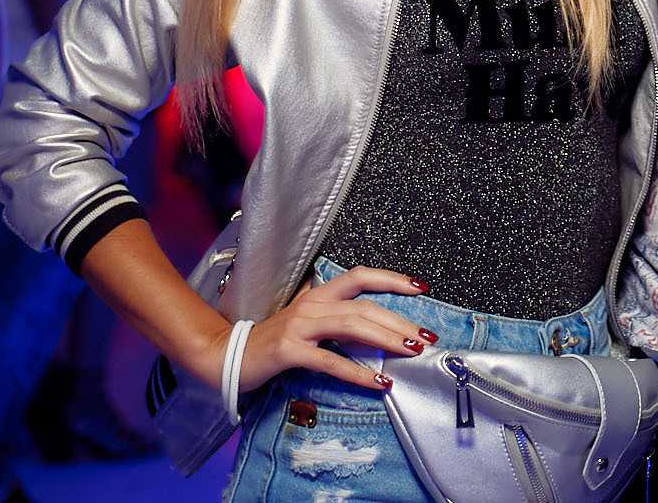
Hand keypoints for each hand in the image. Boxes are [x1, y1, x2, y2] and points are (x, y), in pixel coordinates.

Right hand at [221, 265, 433, 395]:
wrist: (231, 356)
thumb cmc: (274, 342)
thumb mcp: (308, 323)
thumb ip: (338, 321)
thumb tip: (377, 330)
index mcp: (319, 294)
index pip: (360, 276)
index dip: (391, 279)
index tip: (420, 287)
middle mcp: (312, 305)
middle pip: (365, 306)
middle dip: (400, 321)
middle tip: (426, 336)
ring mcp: (300, 326)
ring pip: (353, 326)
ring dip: (387, 339)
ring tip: (412, 350)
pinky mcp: (290, 350)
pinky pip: (331, 361)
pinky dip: (359, 372)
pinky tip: (379, 381)